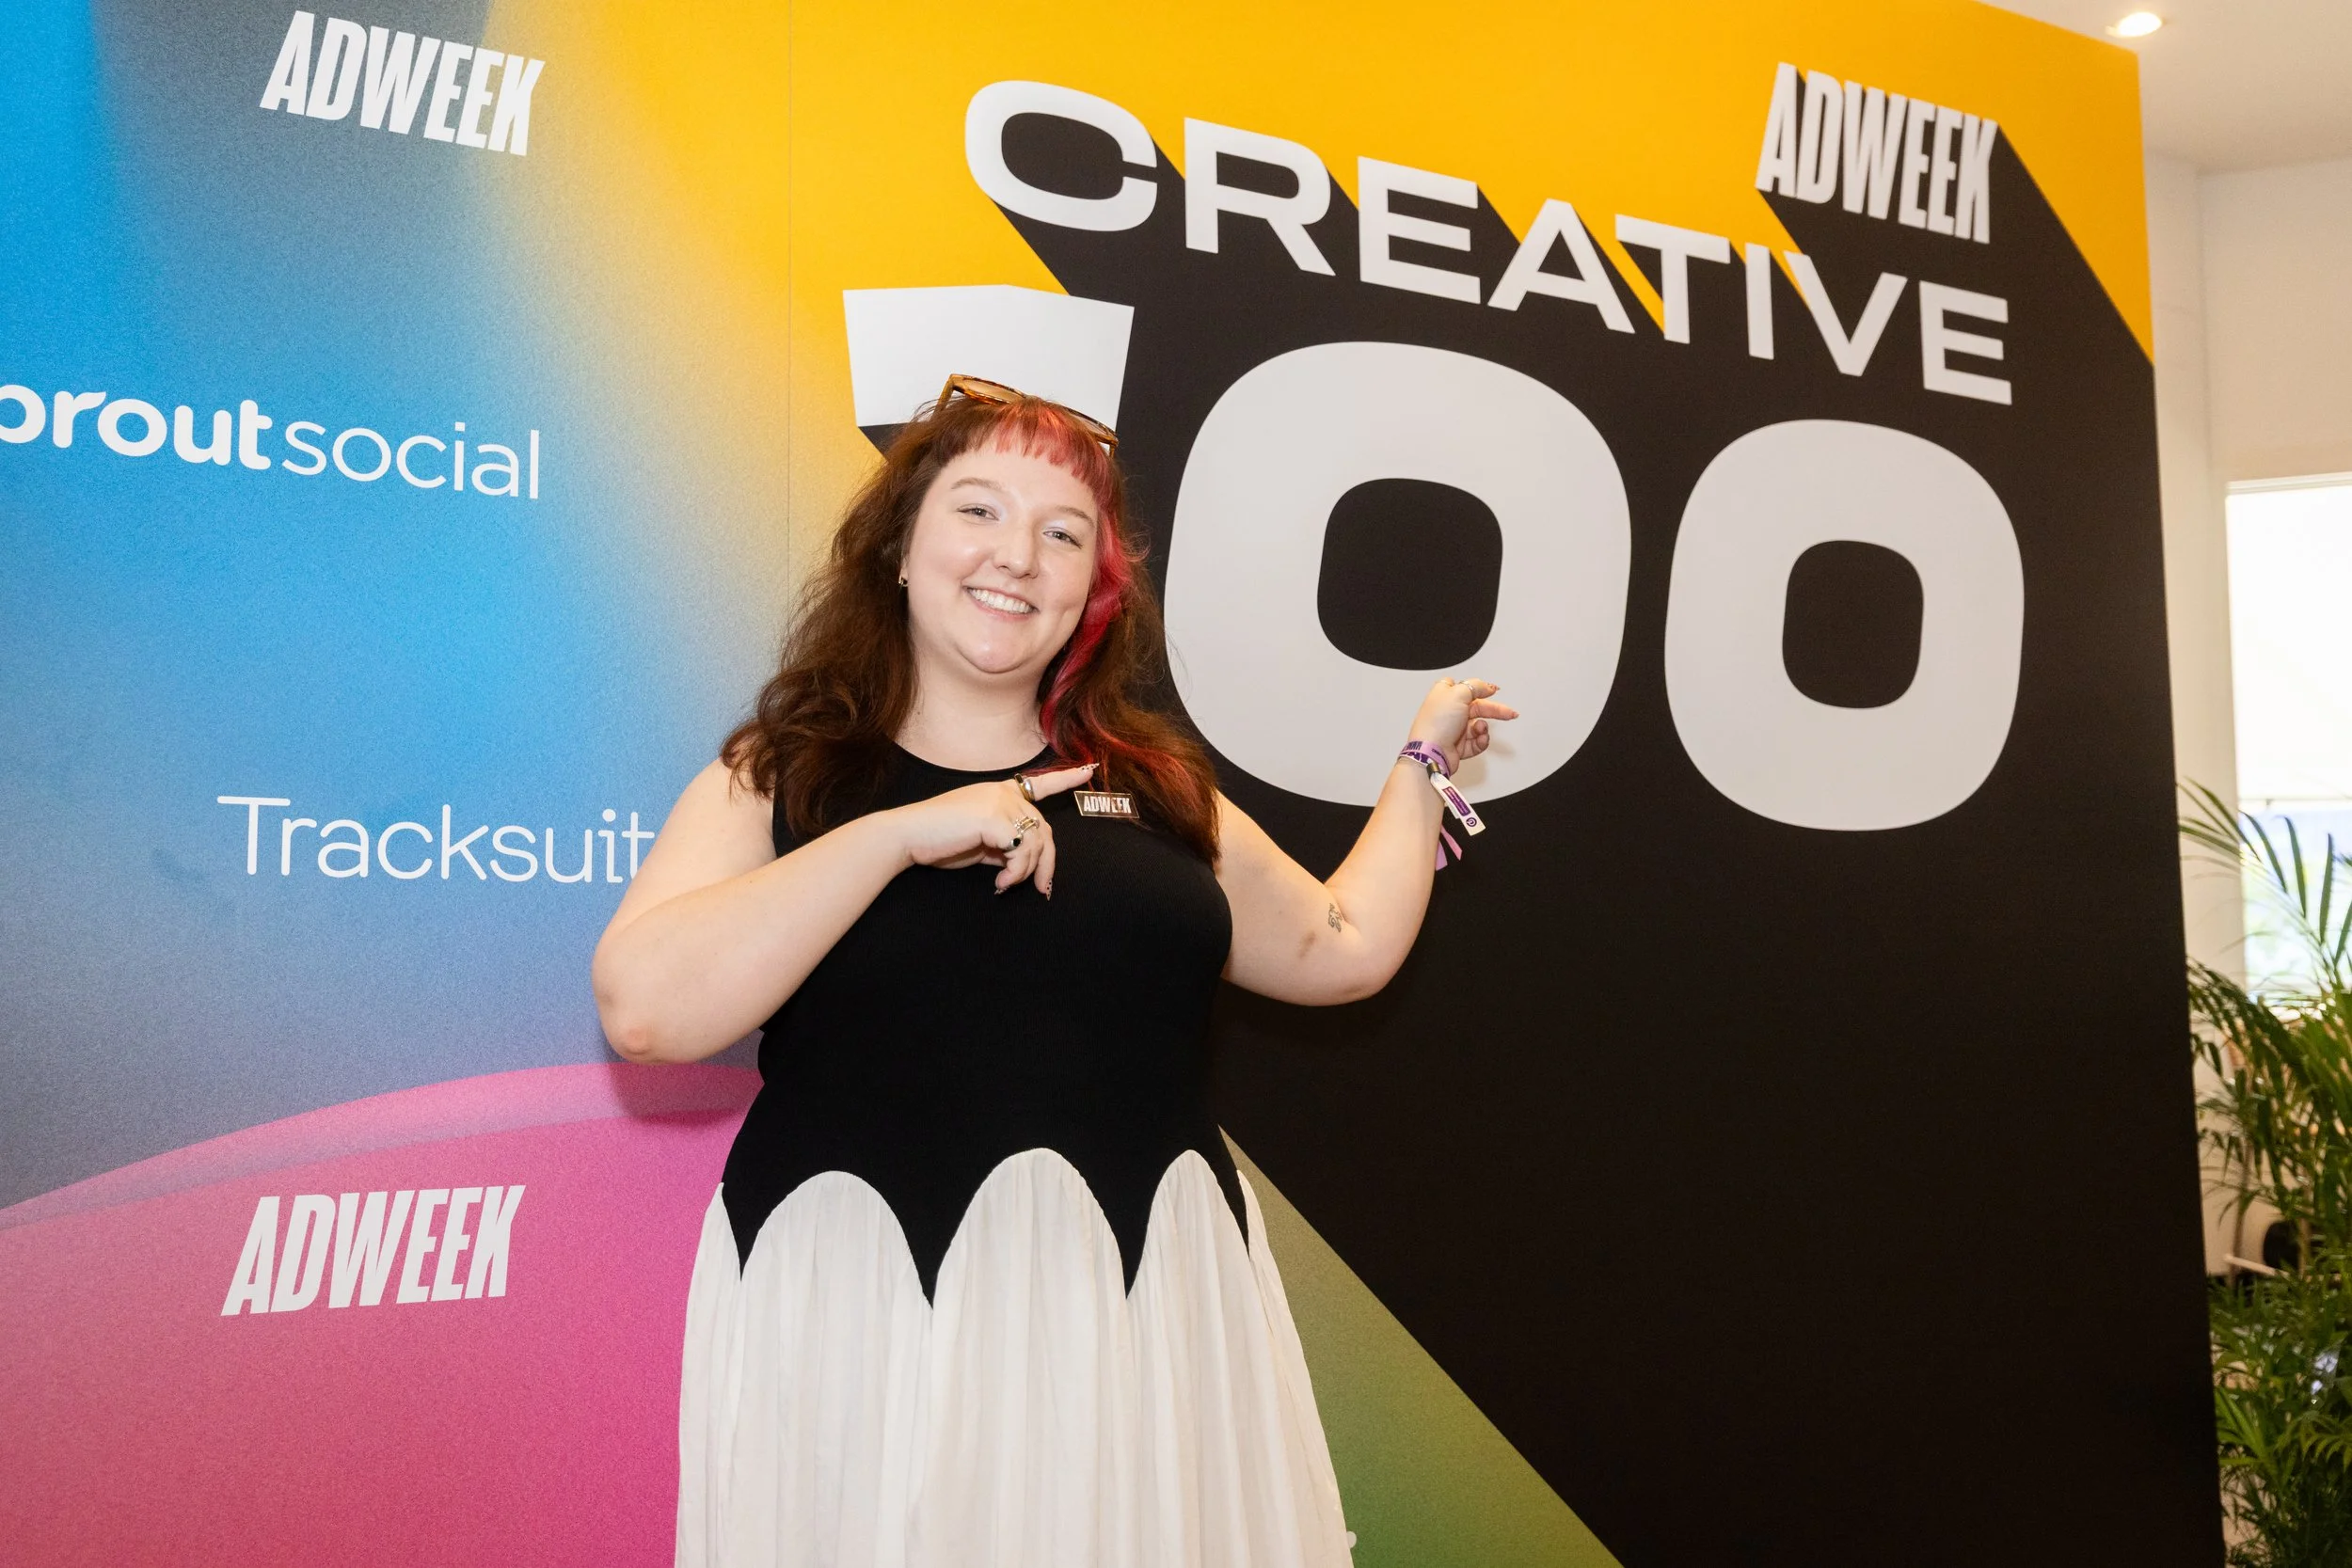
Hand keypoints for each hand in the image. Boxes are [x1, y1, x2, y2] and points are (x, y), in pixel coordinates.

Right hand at [884, 763, 1095, 894]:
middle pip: (1044, 829)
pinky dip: (1016, 872)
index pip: (1039, 784)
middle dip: (1047, 863)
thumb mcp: (979, 843)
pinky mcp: (993, 817)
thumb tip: (1021, 865)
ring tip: (1008, 884)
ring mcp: (999, 802)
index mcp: (999, 792)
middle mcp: (1003, 793)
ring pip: (1036, 842)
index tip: (1089, 770)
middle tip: (1043, 889)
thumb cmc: (938, 841)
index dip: (1066, 778)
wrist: (908, 836)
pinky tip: (1001, 881)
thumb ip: (1003, 845)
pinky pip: (1021, 850)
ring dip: (1026, 871)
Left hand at [1406, 678, 1518, 772]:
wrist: (1431, 753)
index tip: (1491, 690)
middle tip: (1509, 713)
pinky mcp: (1458, 746)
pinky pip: (1476, 742)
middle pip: (1477, 707)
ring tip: (1480, 729)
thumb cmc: (1436, 723)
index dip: (1477, 688)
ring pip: (1478, 726)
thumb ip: (1476, 686)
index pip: (1463, 687)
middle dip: (1494, 710)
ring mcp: (1453, 729)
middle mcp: (1448, 712)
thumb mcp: (1458, 694)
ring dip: (1483, 728)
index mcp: (1444, 695)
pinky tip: (1479, 739)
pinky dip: (1480, 741)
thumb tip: (1487, 686)